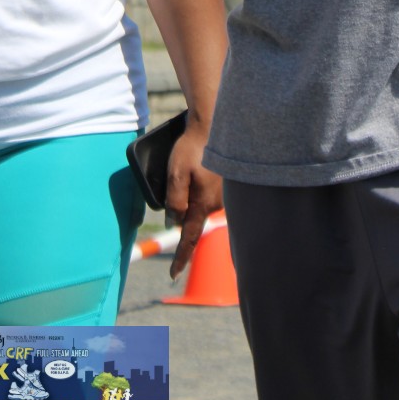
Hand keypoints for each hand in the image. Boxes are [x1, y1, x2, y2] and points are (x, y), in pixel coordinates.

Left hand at [164, 118, 224, 278]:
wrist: (214, 124)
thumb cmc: (193, 148)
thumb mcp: (176, 174)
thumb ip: (175, 202)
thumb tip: (174, 223)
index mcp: (203, 203)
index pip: (189, 238)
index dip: (180, 258)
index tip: (173, 275)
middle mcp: (216, 203)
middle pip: (193, 218)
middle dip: (183, 211)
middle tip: (179, 179)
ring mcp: (223, 194)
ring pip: (200, 205)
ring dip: (191, 195)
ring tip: (188, 166)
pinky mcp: (225, 184)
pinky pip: (208, 194)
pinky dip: (199, 187)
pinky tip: (197, 167)